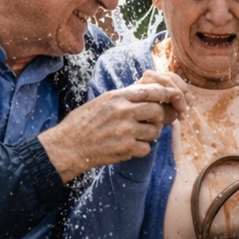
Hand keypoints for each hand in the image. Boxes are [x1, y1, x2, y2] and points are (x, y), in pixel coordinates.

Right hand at [39, 71, 191, 182]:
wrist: (67, 146)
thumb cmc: (83, 123)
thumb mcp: (102, 101)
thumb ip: (125, 97)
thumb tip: (148, 92)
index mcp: (117, 97)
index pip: (151, 90)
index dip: (165, 94)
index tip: (171, 98)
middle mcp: (123, 111)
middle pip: (157, 110)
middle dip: (160, 117)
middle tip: (155, 122)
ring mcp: (125, 130)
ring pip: (155, 131)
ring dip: (151, 134)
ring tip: (137, 135)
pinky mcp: (125, 148)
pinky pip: (146, 147)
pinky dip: (141, 148)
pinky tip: (129, 146)